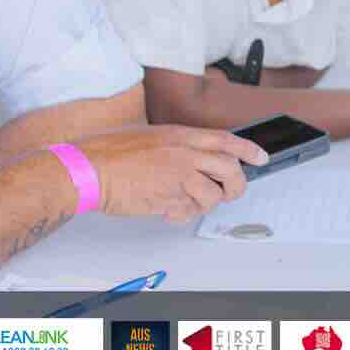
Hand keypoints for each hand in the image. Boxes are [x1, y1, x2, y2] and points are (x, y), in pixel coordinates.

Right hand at [73, 125, 264, 222]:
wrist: (88, 168)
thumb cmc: (109, 151)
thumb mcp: (150, 136)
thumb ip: (175, 146)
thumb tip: (193, 158)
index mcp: (181, 134)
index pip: (226, 140)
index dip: (248, 149)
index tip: (260, 157)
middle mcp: (184, 153)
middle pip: (230, 170)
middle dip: (236, 185)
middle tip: (230, 193)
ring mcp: (178, 176)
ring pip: (212, 195)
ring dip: (204, 204)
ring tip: (185, 202)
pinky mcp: (167, 198)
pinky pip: (188, 212)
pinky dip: (182, 215)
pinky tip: (167, 210)